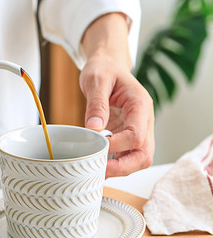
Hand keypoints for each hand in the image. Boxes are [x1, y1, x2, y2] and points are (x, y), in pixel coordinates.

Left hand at [80, 13, 154, 176]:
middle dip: (123, 167)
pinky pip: (127, 156)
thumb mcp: (97, 80)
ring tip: (96, 169)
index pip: (136, 135)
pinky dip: (115, 164)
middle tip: (100, 170)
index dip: (117, 146)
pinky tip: (99, 163)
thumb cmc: (104, 70)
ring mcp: (138, 129)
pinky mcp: (128, 135)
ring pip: (138, 159)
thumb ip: (97, 103)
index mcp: (140, 105)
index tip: (96, 146)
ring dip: (119, 169)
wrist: (108, 67)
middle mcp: (144, 120)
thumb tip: (94, 128)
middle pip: (144, 154)